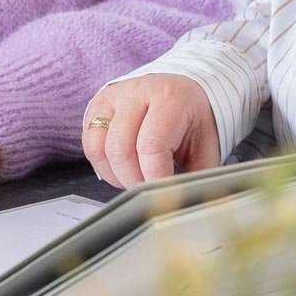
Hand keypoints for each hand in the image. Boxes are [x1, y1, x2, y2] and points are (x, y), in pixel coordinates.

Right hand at [82, 76, 219, 185]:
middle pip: (120, 148)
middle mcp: (138, 92)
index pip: (151, 145)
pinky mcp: (97, 106)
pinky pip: (89, 144)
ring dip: (116, 175)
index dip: (154, 176)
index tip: (161, 191)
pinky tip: (121, 169)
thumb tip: (185, 203)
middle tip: (148, 188)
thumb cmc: (193, 120)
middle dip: (133, 180)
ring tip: (135, 179)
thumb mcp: (205, 146)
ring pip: (99, 148)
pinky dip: (103, 166)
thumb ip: (198, 175)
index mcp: (170, 98)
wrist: (181, 92)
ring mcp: (114, 97)